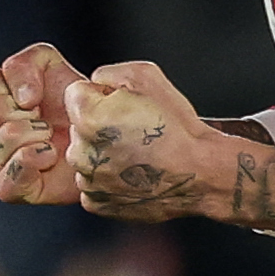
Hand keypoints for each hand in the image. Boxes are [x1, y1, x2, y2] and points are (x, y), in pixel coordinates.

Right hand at [0, 43, 84, 204]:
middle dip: (28, 111)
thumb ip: (24, 64)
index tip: (34, 95)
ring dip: (37, 135)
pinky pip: (7, 176)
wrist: (98, 140)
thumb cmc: (70, 103)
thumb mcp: (47, 65)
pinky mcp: (8, 189)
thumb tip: (22, 98)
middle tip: (45, 119)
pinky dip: (34, 160)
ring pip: (3, 139)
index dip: (11, 85)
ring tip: (50, 138)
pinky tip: (49, 155)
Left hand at [65, 62, 274, 227]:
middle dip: (98, 124)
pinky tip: (133, 173)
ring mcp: (88, 181)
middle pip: (76, 127)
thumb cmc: (177, 126)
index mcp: (88, 118)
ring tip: (136, 153)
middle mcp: (82, 152)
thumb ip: (108, 73)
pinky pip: (92, 182)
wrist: (200, 172)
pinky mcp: (96, 203)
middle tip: (133, 130)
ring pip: (85, 156)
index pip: (75, 94)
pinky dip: (107, 178)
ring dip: (102, 153)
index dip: (100, 95)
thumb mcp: (146, 75)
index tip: (122, 105)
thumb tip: (95, 83)